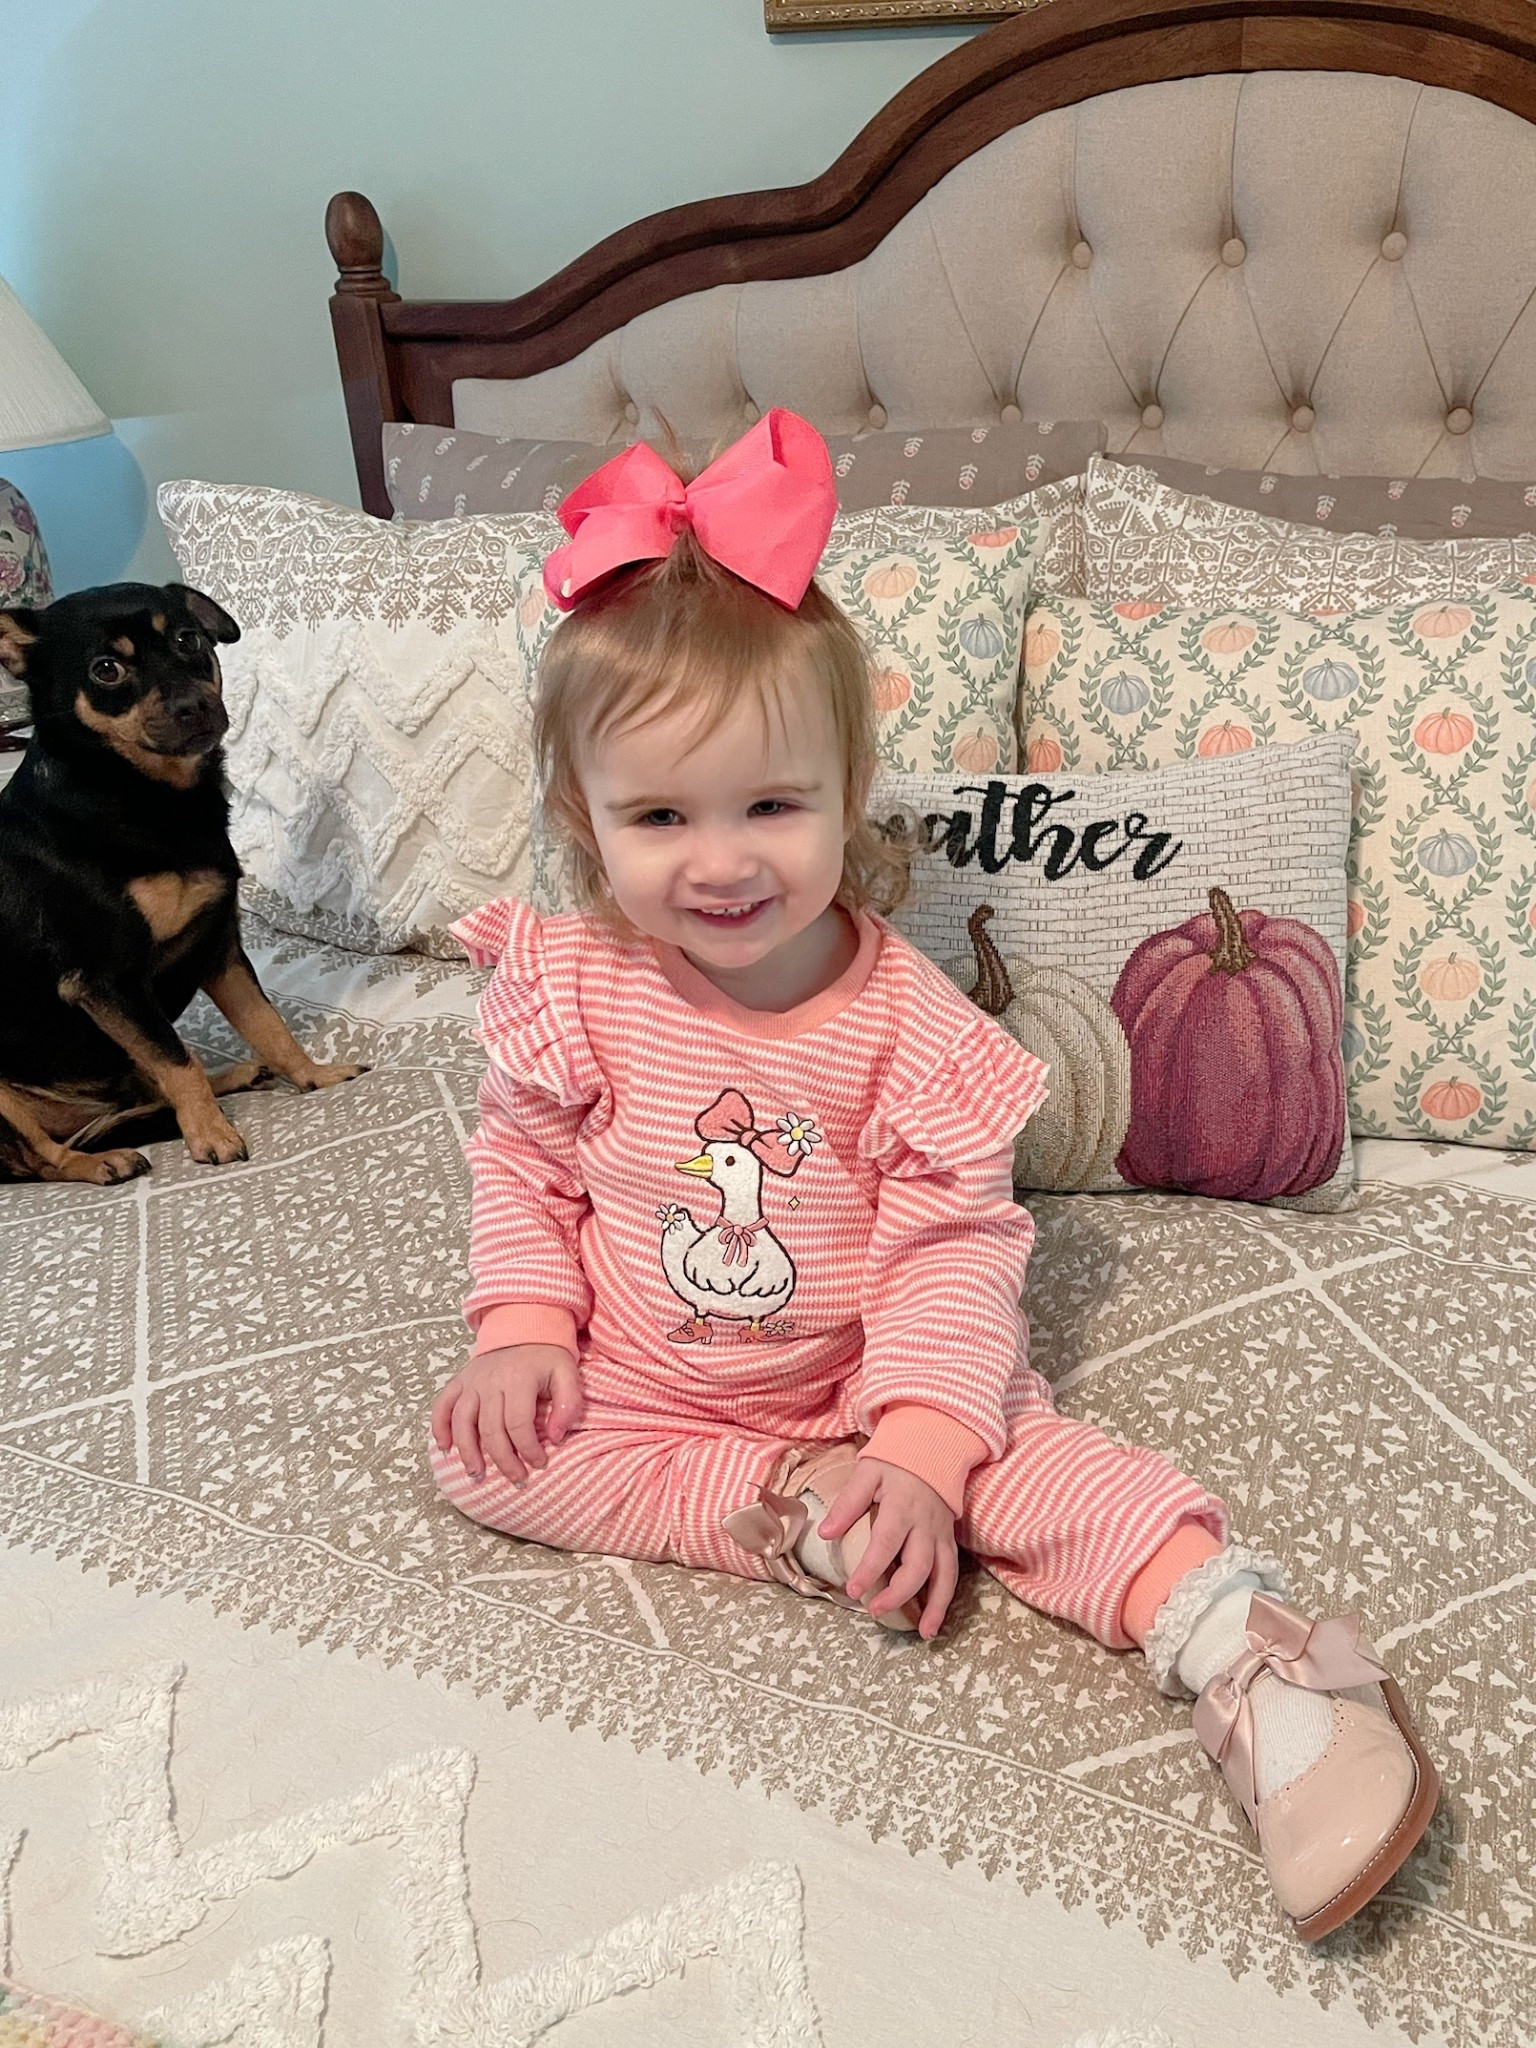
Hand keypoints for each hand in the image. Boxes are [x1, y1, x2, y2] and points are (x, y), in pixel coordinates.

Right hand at [429, 1343, 583, 1484]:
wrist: (524, 1325)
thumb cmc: (547, 1355)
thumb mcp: (567, 1373)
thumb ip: (569, 1403)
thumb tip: (556, 1437)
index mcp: (518, 1380)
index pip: (518, 1424)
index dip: (528, 1450)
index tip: (540, 1464)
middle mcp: (490, 1382)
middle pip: (490, 1429)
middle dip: (503, 1460)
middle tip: (516, 1479)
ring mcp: (471, 1381)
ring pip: (462, 1422)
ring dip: (467, 1451)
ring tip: (476, 1474)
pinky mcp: (460, 1381)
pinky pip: (442, 1405)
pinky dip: (439, 1426)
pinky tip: (445, 1447)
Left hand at [818, 1456, 958, 1639]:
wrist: (934, 1448)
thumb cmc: (896, 1461)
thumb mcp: (868, 1472)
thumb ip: (848, 1503)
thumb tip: (825, 1532)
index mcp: (902, 1507)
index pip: (886, 1543)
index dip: (870, 1569)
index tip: (854, 1590)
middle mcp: (926, 1525)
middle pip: (918, 1566)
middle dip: (898, 1593)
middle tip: (875, 1610)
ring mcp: (941, 1534)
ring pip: (944, 1575)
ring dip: (936, 1605)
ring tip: (924, 1633)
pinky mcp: (949, 1540)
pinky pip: (952, 1572)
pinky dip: (946, 1598)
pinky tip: (935, 1619)